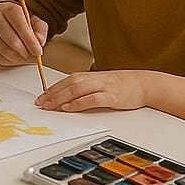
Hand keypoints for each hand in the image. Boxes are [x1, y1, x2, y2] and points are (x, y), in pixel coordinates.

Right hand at [0, 1, 48, 66]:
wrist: (2, 19)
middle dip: (24, 50)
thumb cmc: (19, 21)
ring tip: (24, 55)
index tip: (38, 50)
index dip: (30, 40)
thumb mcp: (34, 21)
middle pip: (11, 40)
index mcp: (9, 10)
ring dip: (17, 57)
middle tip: (32, 54)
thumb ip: (40, 30)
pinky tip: (15, 56)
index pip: (19, 24)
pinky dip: (10, 60)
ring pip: (4, 50)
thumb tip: (40, 41)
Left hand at [35, 70, 150, 112]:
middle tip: (40, 103)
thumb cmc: (122, 85)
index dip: (52, 88)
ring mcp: (103, 87)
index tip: (41, 97)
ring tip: (49, 105)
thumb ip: (86, 88)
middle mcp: (94, 79)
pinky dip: (79, 103)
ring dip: (61, 98)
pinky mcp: (111, 96)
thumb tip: (68, 97)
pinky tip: (69, 108)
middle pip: (68, 84)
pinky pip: (92, 99)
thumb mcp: (101, 84)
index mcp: (90, 76)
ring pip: (77, 90)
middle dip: (52, 94)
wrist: (144, 84)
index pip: (66, 80)